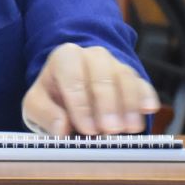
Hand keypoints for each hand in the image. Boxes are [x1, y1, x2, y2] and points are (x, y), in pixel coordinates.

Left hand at [22, 43, 159, 135]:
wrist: (72, 90)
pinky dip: (146, 96)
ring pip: (125, 78)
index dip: (81, 103)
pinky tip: (148, 110)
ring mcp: (115, 64)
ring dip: (128, 104)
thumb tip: (62, 127)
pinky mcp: (132, 77)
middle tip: (109, 129)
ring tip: (129, 128)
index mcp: (66, 57)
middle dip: (107, 104)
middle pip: (102, 75)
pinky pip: (141, 83)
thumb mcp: (36, 105)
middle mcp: (92, 56)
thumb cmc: (53, 97)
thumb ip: (44, 113)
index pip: (73, 76)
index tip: (87, 128)